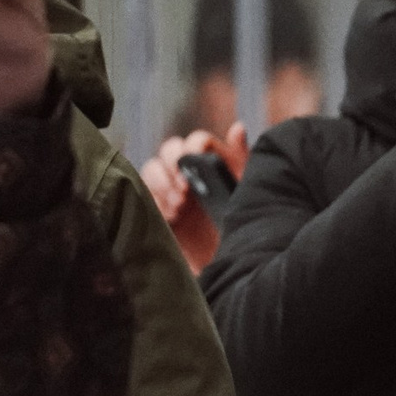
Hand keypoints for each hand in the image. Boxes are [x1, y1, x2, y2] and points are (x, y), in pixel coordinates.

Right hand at [137, 122, 247, 273]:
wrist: (236, 268)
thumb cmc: (248, 228)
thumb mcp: (250, 193)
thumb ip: (243, 160)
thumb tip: (238, 127)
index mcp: (216, 165)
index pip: (197, 141)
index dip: (194, 145)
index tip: (197, 158)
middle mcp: (192, 174)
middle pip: (169, 150)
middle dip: (172, 164)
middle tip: (184, 187)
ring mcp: (173, 191)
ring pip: (152, 169)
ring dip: (162, 183)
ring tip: (179, 206)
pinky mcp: (160, 210)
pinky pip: (145, 194)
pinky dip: (155, 201)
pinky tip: (171, 216)